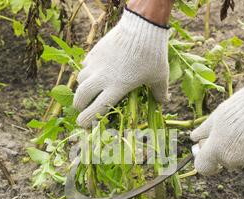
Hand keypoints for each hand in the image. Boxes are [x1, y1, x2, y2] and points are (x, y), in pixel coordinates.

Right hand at [73, 8, 169, 127]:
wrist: (142, 26)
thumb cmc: (153, 54)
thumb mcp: (159, 76)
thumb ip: (160, 92)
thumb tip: (164, 102)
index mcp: (117, 88)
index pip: (96, 109)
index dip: (87, 119)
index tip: (82, 125)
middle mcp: (102, 78)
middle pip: (81, 96)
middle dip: (79, 105)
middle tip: (81, 108)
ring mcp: (96, 64)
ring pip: (80, 80)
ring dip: (82, 88)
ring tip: (87, 91)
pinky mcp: (95, 52)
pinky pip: (84, 66)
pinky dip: (86, 73)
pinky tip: (93, 73)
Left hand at [190, 79, 243, 174]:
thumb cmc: (241, 107)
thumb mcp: (217, 116)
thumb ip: (203, 131)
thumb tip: (194, 138)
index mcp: (216, 149)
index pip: (202, 167)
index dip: (203, 160)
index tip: (205, 152)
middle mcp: (232, 160)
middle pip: (224, 160)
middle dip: (225, 149)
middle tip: (232, 130)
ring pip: (242, 159)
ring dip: (242, 149)